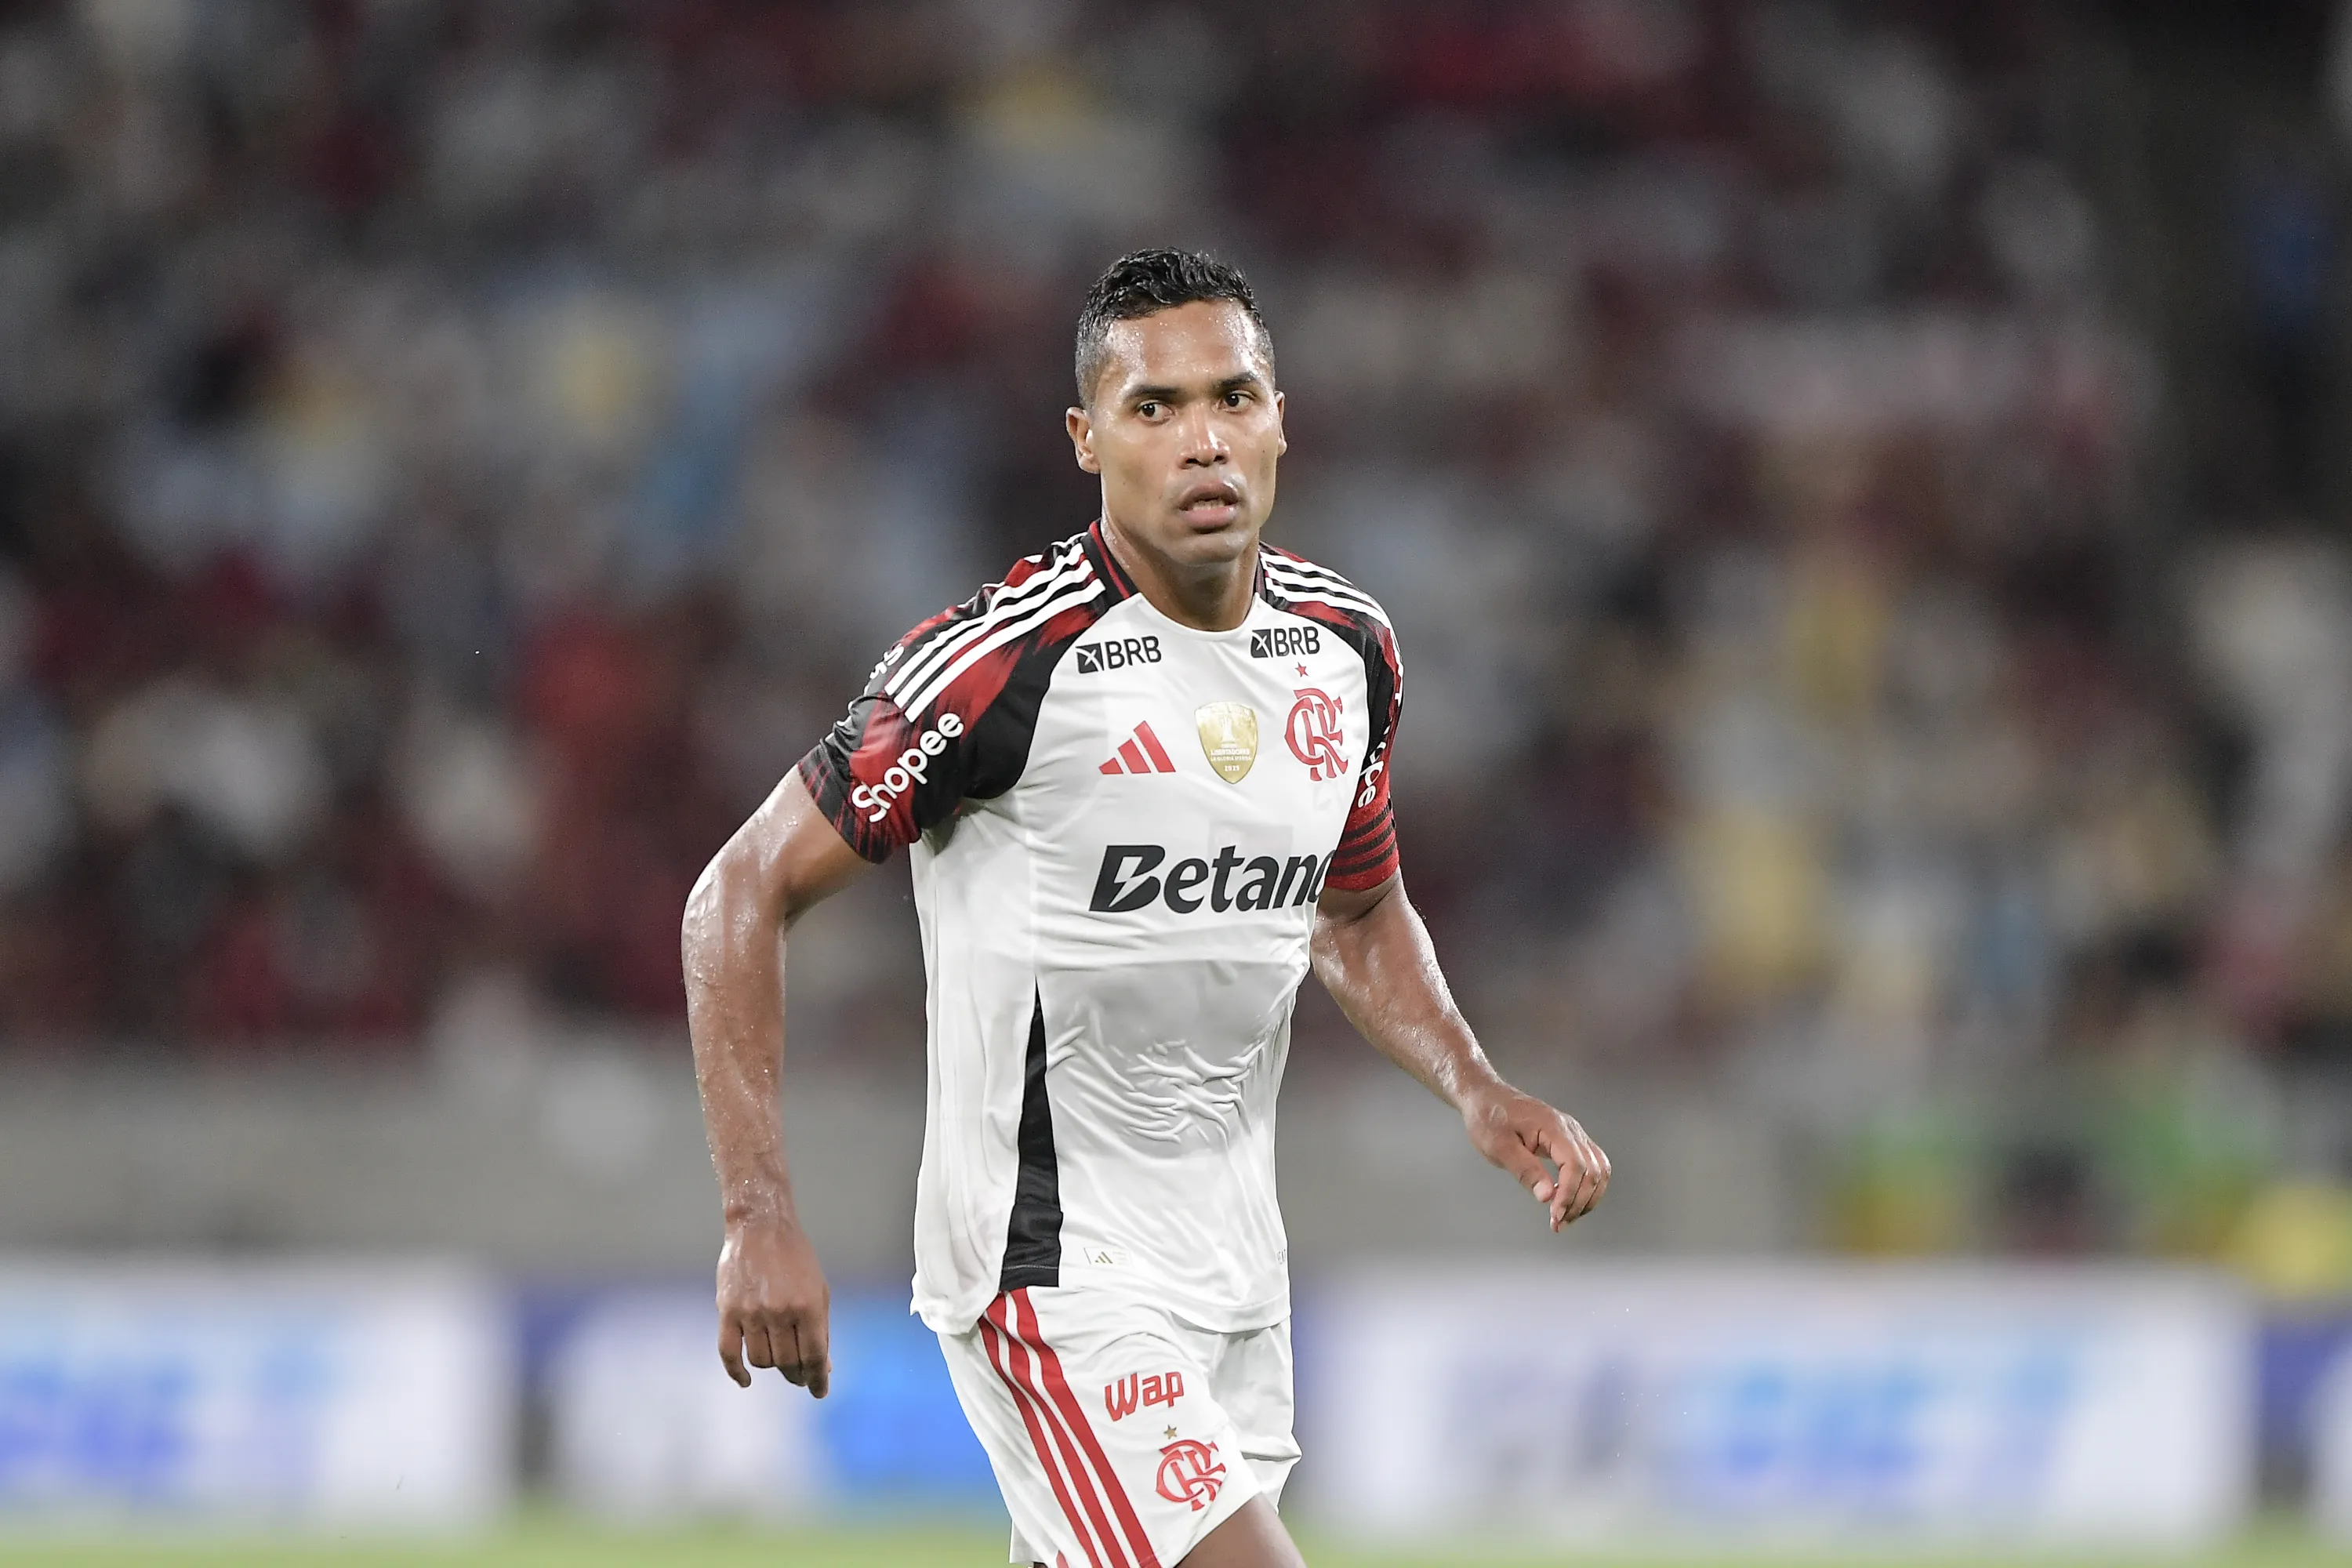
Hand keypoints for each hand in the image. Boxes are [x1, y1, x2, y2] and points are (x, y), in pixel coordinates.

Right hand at [716, 1216, 830, 1395]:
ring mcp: (751, 1313)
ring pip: (761, 1361)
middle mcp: (780, 1312)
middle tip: (799, 1376)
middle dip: (797, 1374)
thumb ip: (821, 1329)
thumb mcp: (818, 1290)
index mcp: (808, 1306)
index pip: (815, 1356)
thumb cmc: (795, 1258)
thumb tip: (826, 1366)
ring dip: (771, 1367)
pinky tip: (746, 1381)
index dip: (819, 1379)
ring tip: (778, 1361)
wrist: (760, 1226)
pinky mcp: (727, 1311)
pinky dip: (736, 1372)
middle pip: (788, 1362)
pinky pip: (729, 1353)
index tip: (820, 1391)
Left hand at [1460, 1084, 1610, 1231]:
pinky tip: (1568, 1200)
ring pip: (1598, 1169)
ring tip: (1566, 1217)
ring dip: (1587, 1197)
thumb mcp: (1499, 1147)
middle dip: (1579, 1202)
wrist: (1485, 1097)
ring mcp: (1572, 1134)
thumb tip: (1547, 1196)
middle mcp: (1570, 1129)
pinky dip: (1585, 1186)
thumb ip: (1525, 1171)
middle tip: (1559, 1223)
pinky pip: (1590, 1165)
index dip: (1569, 1195)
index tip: (1555, 1216)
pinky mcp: (1568, 1140)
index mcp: (1553, 1127)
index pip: (1576, 1165)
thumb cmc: (1489, 1118)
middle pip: (1593, 1170)